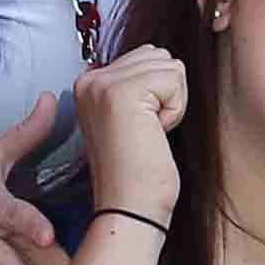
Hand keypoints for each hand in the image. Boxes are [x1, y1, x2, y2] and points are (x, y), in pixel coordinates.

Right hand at [76, 47, 189, 224]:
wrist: (130, 208)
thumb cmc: (138, 171)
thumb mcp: (133, 116)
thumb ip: (138, 84)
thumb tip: (162, 58)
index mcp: (89, 83)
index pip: (146, 56)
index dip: (157, 94)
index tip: (138, 129)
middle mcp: (90, 79)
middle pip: (159, 56)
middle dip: (165, 93)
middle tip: (145, 131)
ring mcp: (103, 85)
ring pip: (169, 65)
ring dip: (171, 102)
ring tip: (148, 133)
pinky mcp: (122, 93)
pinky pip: (174, 80)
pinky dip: (175, 109)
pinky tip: (154, 133)